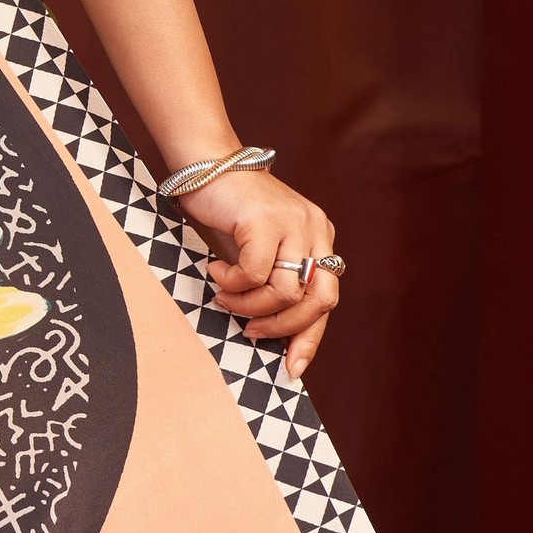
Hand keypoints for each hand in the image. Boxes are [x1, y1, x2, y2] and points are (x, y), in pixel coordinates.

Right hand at [178, 173, 342, 380]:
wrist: (205, 164)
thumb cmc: (228, 212)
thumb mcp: (258, 253)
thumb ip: (272, 283)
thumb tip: (270, 334)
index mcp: (320, 237)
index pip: (327, 298)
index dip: (310, 337)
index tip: (292, 368)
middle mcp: (315, 229)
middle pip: (319, 300)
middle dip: (283, 326)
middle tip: (250, 331)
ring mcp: (294, 223)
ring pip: (284, 292)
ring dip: (249, 305)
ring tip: (224, 296)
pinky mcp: (266, 221)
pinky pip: (254, 274)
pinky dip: (232, 283)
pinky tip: (216, 273)